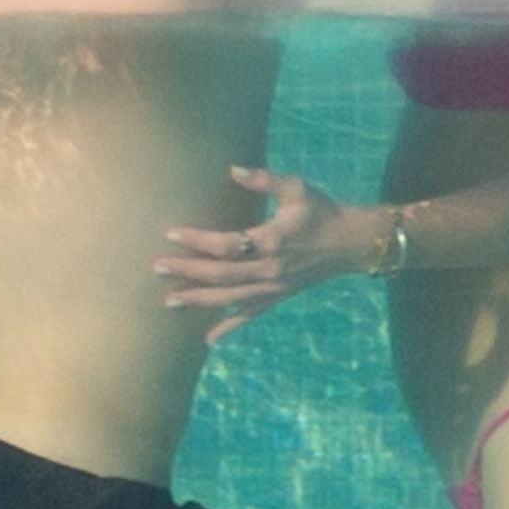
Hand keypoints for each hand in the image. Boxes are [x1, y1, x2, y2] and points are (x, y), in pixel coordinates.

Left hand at [154, 165, 372, 343]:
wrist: (351, 243)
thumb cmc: (321, 211)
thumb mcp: (296, 188)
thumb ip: (264, 180)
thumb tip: (233, 169)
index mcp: (272, 240)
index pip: (226, 244)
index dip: (198, 240)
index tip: (172, 234)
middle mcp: (270, 269)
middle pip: (221, 274)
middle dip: (187, 272)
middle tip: (157, 268)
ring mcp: (273, 287)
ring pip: (230, 299)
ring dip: (198, 300)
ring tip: (169, 300)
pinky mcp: (278, 296)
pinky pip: (250, 315)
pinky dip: (229, 328)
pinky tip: (208, 339)